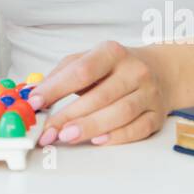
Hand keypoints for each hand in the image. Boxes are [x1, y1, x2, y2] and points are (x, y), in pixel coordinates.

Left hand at [28, 41, 167, 145]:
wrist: (159, 71)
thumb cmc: (114, 68)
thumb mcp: (87, 60)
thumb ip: (61, 75)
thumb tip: (34, 93)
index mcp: (112, 52)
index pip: (82, 70)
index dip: (57, 88)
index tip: (36, 101)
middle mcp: (134, 71)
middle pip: (100, 95)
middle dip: (70, 115)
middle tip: (49, 130)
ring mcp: (148, 93)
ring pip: (120, 113)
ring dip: (90, 127)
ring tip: (67, 136)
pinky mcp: (157, 115)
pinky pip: (138, 128)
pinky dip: (117, 136)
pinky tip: (98, 140)